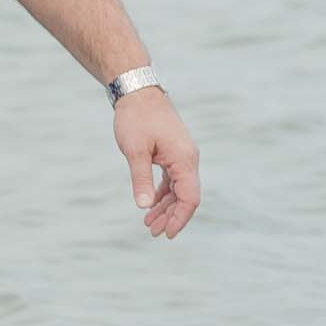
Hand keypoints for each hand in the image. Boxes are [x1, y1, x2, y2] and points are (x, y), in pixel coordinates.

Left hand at [113, 89, 201, 238]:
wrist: (138, 91)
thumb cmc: (136, 118)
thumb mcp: (135, 150)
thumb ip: (141, 178)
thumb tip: (143, 206)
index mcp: (184, 159)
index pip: (190, 197)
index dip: (179, 218)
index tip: (165, 233)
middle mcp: (188, 159)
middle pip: (186, 196)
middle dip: (171, 216)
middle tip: (152, 232)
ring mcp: (181, 156)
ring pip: (179, 189)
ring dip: (166, 207)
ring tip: (148, 223)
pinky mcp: (173, 153)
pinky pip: (173, 179)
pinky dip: (163, 193)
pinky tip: (151, 204)